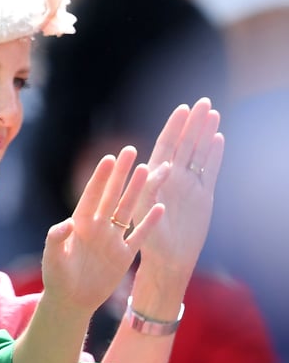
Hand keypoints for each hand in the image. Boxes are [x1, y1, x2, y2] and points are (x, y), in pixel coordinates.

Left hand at [41, 146, 165, 313]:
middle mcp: (97, 226)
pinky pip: (139, 235)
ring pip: (127, 209)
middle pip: (112, 195)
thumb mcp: (52, 256)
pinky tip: (161, 207)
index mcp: (79, 222)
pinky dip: (150, 223)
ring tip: (148, 169)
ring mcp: (112, 239)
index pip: (91, 195)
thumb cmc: (56, 276)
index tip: (109, 158)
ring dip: (137, 191)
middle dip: (120, 174)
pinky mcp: (124, 255)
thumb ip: (56, 238)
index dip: (100, 178)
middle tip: (130, 150)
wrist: (71, 300)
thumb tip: (67, 224)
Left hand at [136, 97, 224, 277]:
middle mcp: (172, 178)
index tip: (182, 109)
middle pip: (184, 145)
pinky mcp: (203, 197)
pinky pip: (210, 171)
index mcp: (155, 179)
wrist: (168, 261)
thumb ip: (148, 189)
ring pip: (199, 154)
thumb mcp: (143, 212)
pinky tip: (218, 138)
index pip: (165, 147)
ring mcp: (189, 186)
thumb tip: (160, 166)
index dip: (173, 128)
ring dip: (205, 134)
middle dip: (193, 124)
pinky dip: (215, 155)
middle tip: (203, 102)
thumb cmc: (148, 239)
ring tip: (213, 113)